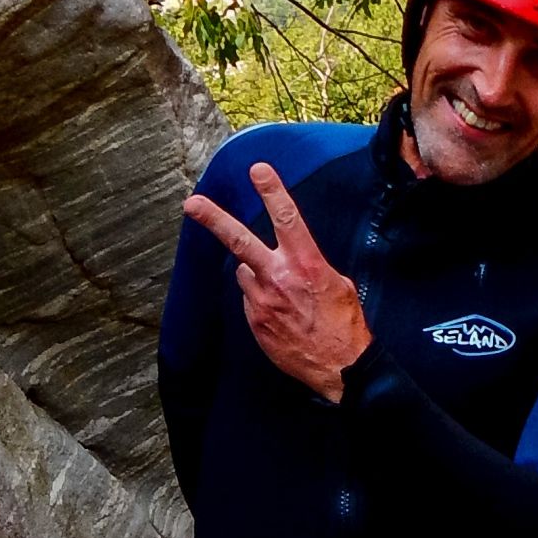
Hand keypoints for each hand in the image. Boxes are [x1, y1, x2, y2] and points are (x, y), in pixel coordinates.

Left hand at [183, 162, 373, 402]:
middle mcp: (279, 277)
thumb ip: (311, 265)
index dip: (271, 190)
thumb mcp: (338, 284)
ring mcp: (263, 301)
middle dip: (214, 219)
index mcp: (307, 263)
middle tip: (192, 204)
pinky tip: (282, 316)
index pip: (286, 217)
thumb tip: (295, 260)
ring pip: (245, 273)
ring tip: (282, 295)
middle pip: (240, 241)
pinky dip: (261, 302)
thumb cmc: (345, 325)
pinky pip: (251, 300)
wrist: (341, 368)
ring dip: (256, 275)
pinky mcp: (255, 322)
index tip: (258, 170)